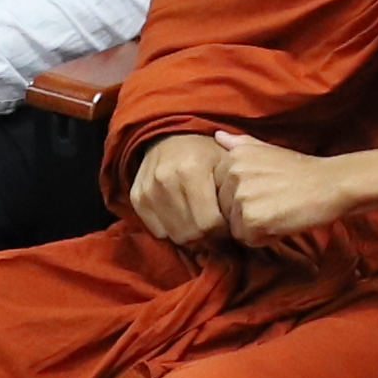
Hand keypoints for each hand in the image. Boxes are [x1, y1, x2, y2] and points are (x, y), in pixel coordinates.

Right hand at [123, 132, 235, 246]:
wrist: (169, 137)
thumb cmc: (206, 152)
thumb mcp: (227, 162)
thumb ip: (235, 190)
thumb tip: (241, 222)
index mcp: (192, 170)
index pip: (209, 223)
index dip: (223, 233)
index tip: (230, 230)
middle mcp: (165, 180)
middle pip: (191, 233)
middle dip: (208, 240)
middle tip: (218, 235)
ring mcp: (148, 190)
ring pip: (174, 236)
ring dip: (192, 239)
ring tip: (204, 229)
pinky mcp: (136, 198)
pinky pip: (158, 232)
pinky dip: (174, 232)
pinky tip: (185, 221)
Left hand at [213, 141, 377, 242]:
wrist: (330, 184)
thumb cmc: (302, 170)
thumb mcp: (268, 149)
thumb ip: (240, 144)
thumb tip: (217, 135)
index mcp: (233, 156)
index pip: (221, 192)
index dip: (244, 199)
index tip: (266, 193)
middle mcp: (232, 173)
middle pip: (226, 211)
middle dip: (248, 214)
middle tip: (275, 204)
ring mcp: (241, 196)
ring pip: (236, 227)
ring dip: (256, 227)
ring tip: (279, 213)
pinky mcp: (252, 218)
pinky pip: (248, 240)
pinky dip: (265, 238)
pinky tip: (282, 222)